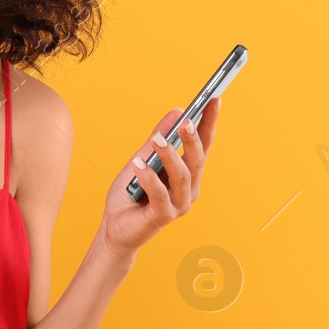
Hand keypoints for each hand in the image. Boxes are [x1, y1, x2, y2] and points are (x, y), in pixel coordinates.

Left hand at [99, 97, 221, 255]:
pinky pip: (160, 195)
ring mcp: (179, 206)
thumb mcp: (141, 159)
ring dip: (170, 157)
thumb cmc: (130, 193)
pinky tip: (139, 165)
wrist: (114, 228)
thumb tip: (176, 111)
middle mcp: (189, 190)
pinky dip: (150, 178)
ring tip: (157, 140)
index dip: (209, 123)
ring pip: (182, 177)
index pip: (202, 145)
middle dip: (193, 140)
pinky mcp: (163, 217)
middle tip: (187, 120)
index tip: (214, 100)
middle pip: (197, 161)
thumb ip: (158, 139)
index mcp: (188, 174)